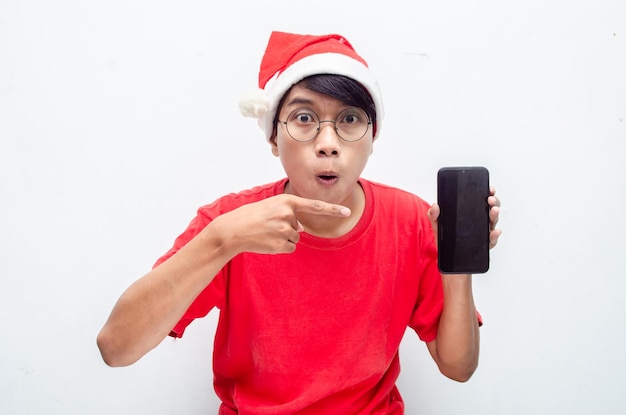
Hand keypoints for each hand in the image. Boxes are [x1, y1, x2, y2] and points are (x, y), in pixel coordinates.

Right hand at [209, 194, 350, 254]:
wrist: (233, 230)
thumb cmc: (251, 217)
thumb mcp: (271, 207)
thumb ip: (289, 214)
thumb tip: (302, 230)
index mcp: (286, 201)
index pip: (315, 206)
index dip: (332, 210)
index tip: (347, 212)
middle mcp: (288, 214)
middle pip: (299, 227)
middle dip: (286, 229)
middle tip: (267, 226)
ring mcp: (284, 230)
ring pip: (295, 238)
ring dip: (282, 238)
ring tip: (266, 233)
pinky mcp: (280, 244)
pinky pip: (289, 248)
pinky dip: (280, 247)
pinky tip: (267, 242)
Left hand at [428, 186, 501, 248]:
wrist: (446, 253)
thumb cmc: (445, 236)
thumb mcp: (438, 223)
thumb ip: (434, 214)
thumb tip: (435, 206)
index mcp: (471, 212)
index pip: (482, 200)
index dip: (488, 193)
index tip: (489, 189)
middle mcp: (480, 220)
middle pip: (491, 208)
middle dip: (494, 202)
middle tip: (489, 200)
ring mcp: (483, 231)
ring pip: (493, 222)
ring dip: (495, 215)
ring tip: (493, 211)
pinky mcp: (484, 243)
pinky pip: (492, 239)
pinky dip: (495, 235)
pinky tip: (495, 232)